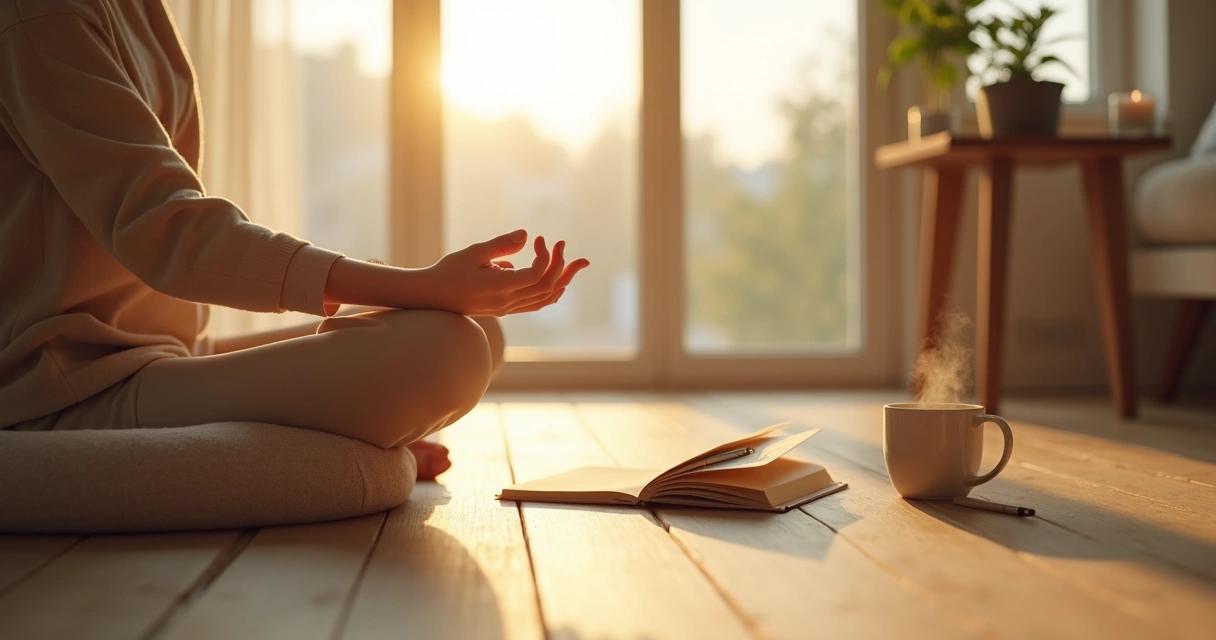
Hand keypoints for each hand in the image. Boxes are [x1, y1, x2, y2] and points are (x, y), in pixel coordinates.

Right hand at [418, 229, 589, 315]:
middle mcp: (507, 302)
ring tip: (577, 263)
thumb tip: (526, 235)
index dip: (546, 256)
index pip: (537, 275)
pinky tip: (557, 278)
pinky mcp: (505, 309)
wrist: (431, 297)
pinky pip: (536, 304)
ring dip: (563, 280)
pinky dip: (551, 292)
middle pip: (547, 287)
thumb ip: (501, 245)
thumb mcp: (473, 252)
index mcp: (499, 287)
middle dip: (562, 265)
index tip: (539, 239)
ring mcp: (507, 308)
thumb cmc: (448, 271)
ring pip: (545, 298)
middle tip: (563, 244)